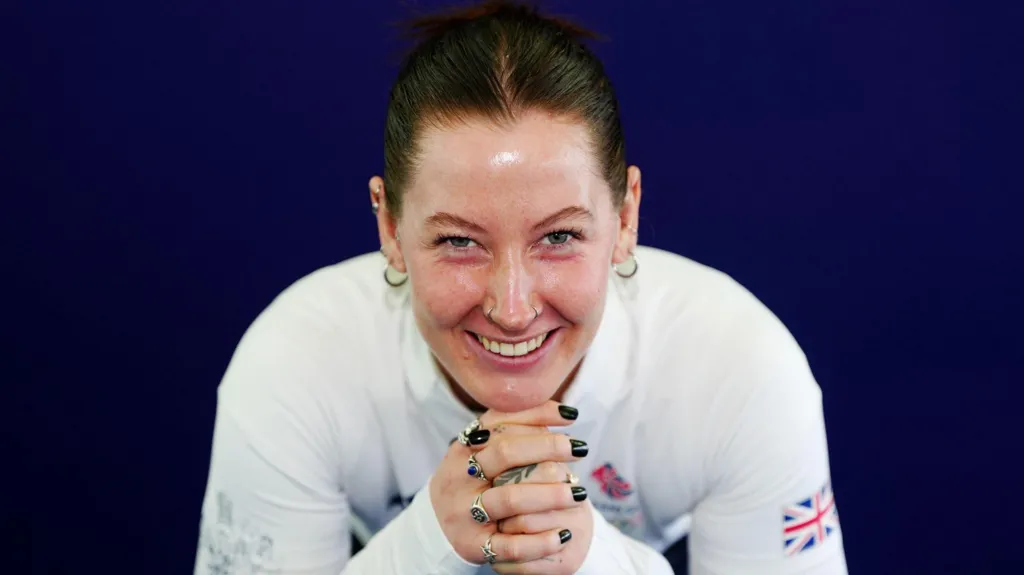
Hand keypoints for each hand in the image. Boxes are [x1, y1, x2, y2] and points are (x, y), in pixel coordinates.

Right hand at [428, 401, 587, 568]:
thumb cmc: (474, 479)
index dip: (539, 416)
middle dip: (547, 448)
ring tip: (579, 493)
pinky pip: (511, 546)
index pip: (501, 424)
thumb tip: (565, 413)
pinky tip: (563, 535)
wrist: (437, 527)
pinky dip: (540, 541)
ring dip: (549, 495)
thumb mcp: (482, 450)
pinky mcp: (475, 546)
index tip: (573, 418)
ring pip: (510, 498)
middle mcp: (460, 478)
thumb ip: (516, 427)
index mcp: (463, 449)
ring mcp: (465, 513)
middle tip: (579, 449)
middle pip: (505, 454)